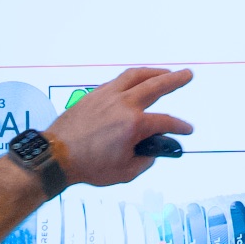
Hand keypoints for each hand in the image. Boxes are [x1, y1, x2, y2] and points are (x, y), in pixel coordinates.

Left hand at [43, 65, 194, 186]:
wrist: (57, 156)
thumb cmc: (88, 165)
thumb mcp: (125, 171)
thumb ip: (145, 160)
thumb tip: (151, 151)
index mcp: (134, 124)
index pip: (165, 122)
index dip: (179, 127)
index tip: (186, 130)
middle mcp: (124, 104)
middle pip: (156, 86)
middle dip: (175, 80)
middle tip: (187, 75)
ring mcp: (108, 96)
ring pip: (136, 76)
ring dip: (154, 72)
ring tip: (165, 73)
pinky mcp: (95, 94)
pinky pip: (119, 80)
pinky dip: (133, 78)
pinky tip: (137, 81)